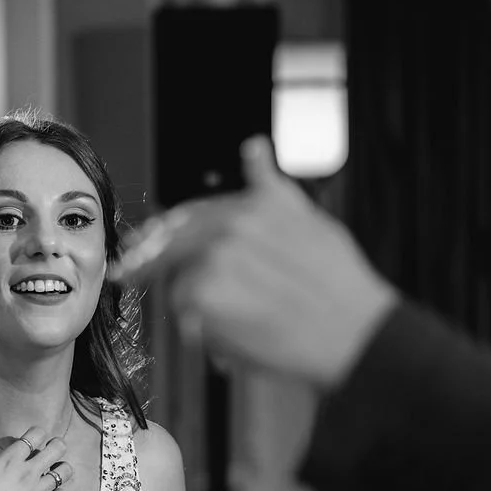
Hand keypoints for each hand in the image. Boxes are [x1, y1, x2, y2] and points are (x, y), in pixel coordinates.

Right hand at [0, 426, 71, 490]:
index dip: (37, 434)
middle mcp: (28, 472)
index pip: (36, 435)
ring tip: (52, 472)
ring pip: (65, 472)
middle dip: (56, 445)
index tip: (33, 440)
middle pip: (57, 448)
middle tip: (50, 451)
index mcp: (9, 460)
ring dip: (60, 469)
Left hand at [112, 136, 397, 387]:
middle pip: (171, 250)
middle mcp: (229, 226)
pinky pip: (186, 318)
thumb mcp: (309, 220)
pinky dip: (203, 334)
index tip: (136, 249)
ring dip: (195, 310)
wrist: (354, 334)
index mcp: (253, 205)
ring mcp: (214, 260)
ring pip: (179, 288)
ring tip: (237, 324)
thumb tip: (253, 148)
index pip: (187, 216)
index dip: (159, 236)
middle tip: (142, 284)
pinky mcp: (206, 297)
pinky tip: (236, 341)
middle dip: (153, 268)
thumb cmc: (339, 286)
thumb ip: (269, 187)